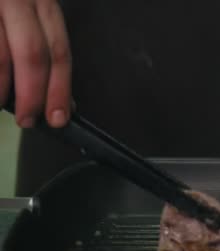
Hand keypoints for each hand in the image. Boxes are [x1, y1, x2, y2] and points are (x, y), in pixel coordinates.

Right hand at [0, 0, 70, 127]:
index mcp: (41, 1)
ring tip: (1, 103)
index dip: (60, 88)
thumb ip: (45, 49)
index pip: (58, 50)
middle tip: (27, 119)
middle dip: (32, 94)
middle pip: (31, 53)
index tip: (58, 118)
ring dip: (1, 88)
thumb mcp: (29, 12)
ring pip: (0, 57)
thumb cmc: (8, 5)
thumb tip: (64, 100)